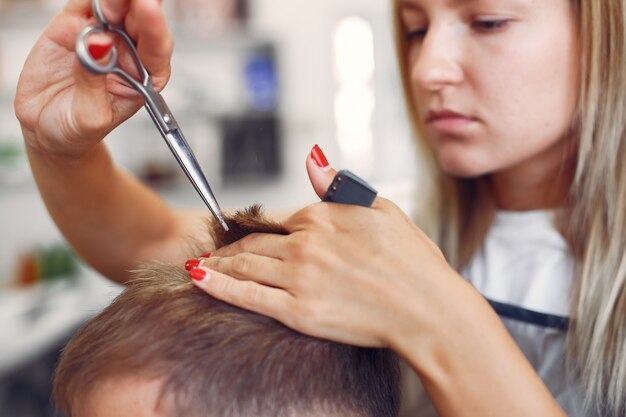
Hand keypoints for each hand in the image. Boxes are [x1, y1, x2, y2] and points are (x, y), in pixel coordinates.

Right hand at [15, 0, 172, 157]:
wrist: (47, 130)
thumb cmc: (78, 130)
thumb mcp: (89, 117)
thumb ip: (93, 82)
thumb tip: (98, 44)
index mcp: (145, 77)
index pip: (156, 47)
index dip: (154, 25)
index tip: (149, 7)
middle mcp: (129, 52)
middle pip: (139, 18)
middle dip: (139, 2)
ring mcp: (103, 36)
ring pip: (114, 5)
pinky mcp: (74, 25)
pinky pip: (84, 3)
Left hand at [189, 148, 458, 348]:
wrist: (429, 309)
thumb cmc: (414, 261)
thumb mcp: (381, 208)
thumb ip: (338, 186)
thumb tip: (312, 159)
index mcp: (324, 216)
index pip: (277, 219)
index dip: (256, 227)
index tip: (240, 232)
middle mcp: (306, 243)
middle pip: (254, 242)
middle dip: (230, 247)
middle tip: (213, 252)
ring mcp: (299, 278)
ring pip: (244, 266)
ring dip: (218, 263)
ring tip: (200, 264)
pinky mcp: (298, 312)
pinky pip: (248, 296)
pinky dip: (219, 286)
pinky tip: (199, 278)